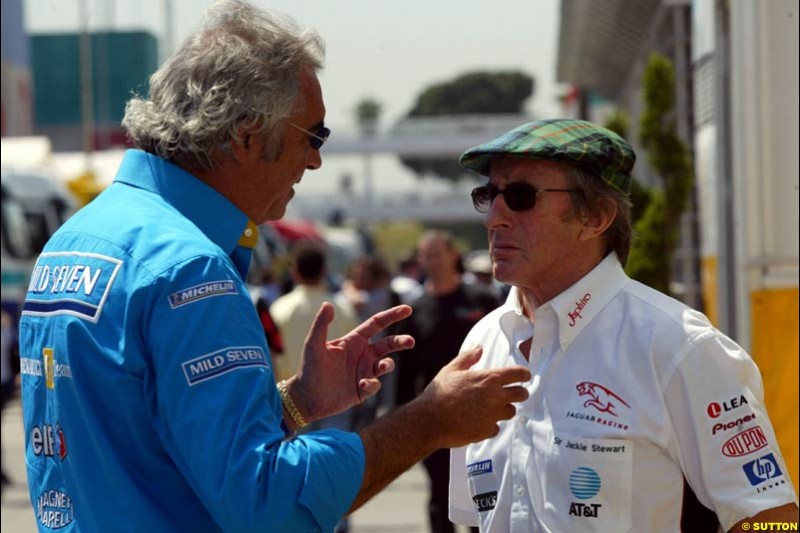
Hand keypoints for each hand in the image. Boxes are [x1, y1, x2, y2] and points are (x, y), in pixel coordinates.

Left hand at [289, 303, 414, 421]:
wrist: (305, 398)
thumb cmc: (307, 368)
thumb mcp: (313, 344)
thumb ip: (321, 325)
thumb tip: (328, 304)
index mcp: (353, 341)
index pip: (377, 324)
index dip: (392, 316)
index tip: (408, 309)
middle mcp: (362, 354)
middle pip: (388, 344)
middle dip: (401, 341)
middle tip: (411, 341)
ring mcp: (364, 372)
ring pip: (386, 364)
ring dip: (388, 364)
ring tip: (382, 367)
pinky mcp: (363, 389)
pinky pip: (375, 385)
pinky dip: (373, 384)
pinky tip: (362, 385)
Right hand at [416, 346, 530, 448]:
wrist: (430, 420)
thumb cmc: (439, 393)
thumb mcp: (451, 369)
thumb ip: (468, 358)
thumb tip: (479, 348)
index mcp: (489, 379)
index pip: (518, 374)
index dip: (524, 374)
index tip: (525, 375)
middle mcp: (495, 398)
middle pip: (522, 394)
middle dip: (520, 392)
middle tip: (513, 392)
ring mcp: (493, 416)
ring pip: (510, 411)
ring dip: (504, 408)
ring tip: (490, 407)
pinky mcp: (487, 431)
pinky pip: (495, 427)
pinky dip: (490, 424)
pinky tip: (477, 420)